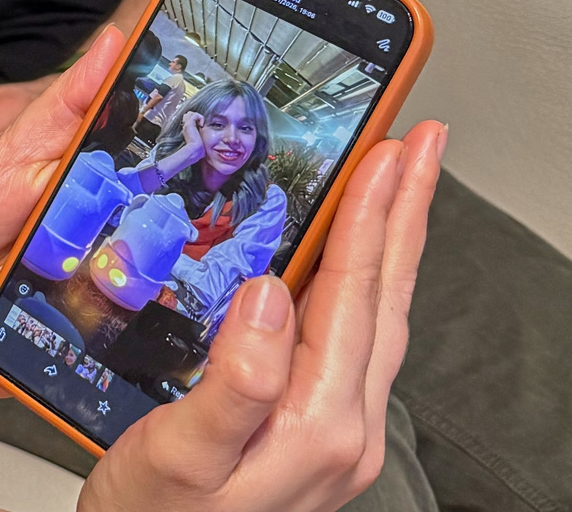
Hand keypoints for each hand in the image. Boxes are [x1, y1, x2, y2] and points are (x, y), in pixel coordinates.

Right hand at [80, 120, 445, 511]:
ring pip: (375, 315)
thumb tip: (267, 297)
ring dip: (390, 243)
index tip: (390, 153)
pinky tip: (352, 267)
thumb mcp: (180, 456)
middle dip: (406, 212)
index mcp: (317, 423)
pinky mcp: (314, 428)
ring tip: (400, 188)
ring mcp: (333, 429)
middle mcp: (341, 425)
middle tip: (423, 147)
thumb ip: (233, 383)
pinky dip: (362, 283)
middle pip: (383, 296)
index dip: (370, 217)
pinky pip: (354, 338)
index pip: (352, 295)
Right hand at [179, 110, 205, 160]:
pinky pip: (195, 114)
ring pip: (190, 113)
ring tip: (200, 124)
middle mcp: (185, 126)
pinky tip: (201, 125)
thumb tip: (202, 131)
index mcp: (186, 130)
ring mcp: (187, 124)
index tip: (199, 127)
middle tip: (200, 125)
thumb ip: (198, 134)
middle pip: (188, 115)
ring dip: (197, 116)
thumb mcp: (197, 139)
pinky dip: (200, 117)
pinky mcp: (189, 124)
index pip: (188, 119)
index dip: (194, 120)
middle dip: (195, 117)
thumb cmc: (197, 147)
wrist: (194, 149)